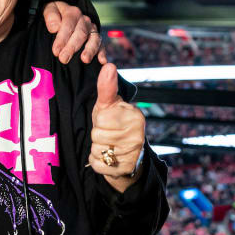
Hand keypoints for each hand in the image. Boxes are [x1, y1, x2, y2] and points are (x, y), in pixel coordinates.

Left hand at [43, 0, 104, 64]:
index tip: (56, 51)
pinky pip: (101, 45)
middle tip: (64, 59)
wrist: (64, 14)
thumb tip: (55, 28)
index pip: (68, 25)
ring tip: (85, 60)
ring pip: (94, 39)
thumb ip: (51, 16)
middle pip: (81, 33)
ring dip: (90, 50)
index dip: (62, 39)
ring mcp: (92, 30)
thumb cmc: (56, 14)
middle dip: (72, 47)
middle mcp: (84, 21)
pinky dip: (102, 53)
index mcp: (73, 13)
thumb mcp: (50, 9)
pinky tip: (102, 61)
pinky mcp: (97, 38)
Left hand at [88, 62, 145, 192]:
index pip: (102, 119)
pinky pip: (97, 164)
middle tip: (107, 135)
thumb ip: (107, 87)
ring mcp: (133, 153)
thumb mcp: (108, 105)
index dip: (100, 121)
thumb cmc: (114, 125)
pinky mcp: (126, 169)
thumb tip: (109, 65)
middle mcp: (137, 135)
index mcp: (135, 115)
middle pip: (98, 135)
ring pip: (97, 150)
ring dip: (96, 149)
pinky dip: (97, 162)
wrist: (125, 157)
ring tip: (108, 146)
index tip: (109, 121)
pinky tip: (106, 159)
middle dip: (97, 136)